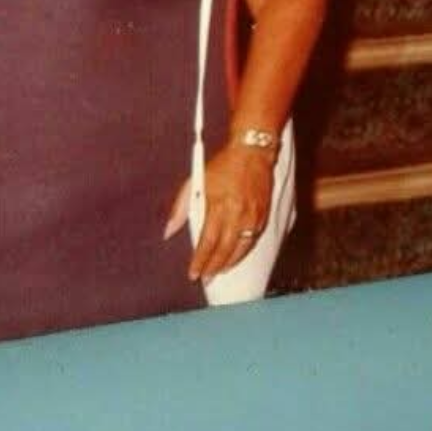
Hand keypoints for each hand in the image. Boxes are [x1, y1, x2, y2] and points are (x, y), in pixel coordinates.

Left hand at [164, 144, 274, 282]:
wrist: (252, 151)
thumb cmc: (222, 165)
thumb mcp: (195, 181)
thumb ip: (180, 207)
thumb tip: (168, 231)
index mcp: (219, 205)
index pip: (207, 242)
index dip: (200, 261)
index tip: (193, 274)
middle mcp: (238, 214)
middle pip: (224, 250)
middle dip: (213, 268)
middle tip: (204, 279)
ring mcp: (253, 216)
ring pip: (240, 249)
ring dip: (228, 264)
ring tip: (218, 273)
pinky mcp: (263, 216)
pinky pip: (252, 241)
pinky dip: (242, 253)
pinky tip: (234, 258)